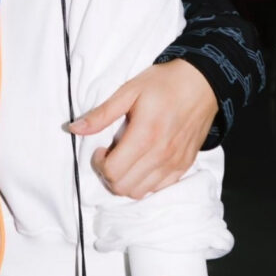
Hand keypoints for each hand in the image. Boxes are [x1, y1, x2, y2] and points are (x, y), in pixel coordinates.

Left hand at [68, 59, 217, 198]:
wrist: (202, 83)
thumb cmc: (163, 83)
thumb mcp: (128, 91)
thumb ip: (101, 114)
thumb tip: (73, 129)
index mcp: (145, 136)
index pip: (112, 172)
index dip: (99, 163)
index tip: (101, 148)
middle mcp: (161, 155)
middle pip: (123, 187)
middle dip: (109, 174)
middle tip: (110, 154)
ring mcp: (175, 163)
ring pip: (140, 192)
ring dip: (126, 180)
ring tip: (126, 158)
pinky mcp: (184, 166)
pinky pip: (159, 188)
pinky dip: (145, 182)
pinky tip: (142, 162)